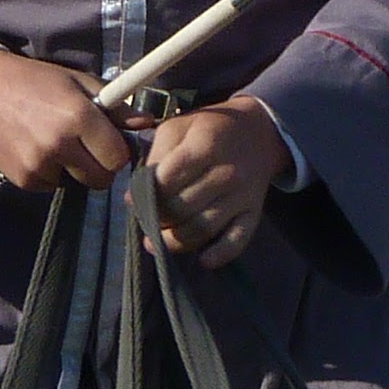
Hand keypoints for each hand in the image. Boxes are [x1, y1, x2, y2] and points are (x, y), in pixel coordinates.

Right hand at [0, 51, 135, 194]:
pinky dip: (51, 174)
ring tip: (57, 144)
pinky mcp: (23, 179)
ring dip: (74, 170)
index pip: (118, 158)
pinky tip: (38, 151)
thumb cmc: (39, 82)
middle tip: (88, 149)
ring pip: (76, 184)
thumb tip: (147, 123)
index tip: (110, 144)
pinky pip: (51, 186)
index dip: (118, 152)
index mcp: (78, 116)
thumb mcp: (79, 84)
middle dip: (101, 167)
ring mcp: (38, 165)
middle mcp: (58, 144)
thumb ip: (115, 108)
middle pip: (101, 179)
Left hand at [143, 99, 287, 268]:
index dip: (147, 195)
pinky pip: (237, 241)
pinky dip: (219, 255)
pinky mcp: (254, 213)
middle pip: (181, 209)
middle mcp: (226, 172)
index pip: (166, 182)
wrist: (258, 131)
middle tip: (147, 219)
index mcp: (205, 146)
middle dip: (157, 219)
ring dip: (176, 241)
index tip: (138, 198)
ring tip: (158, 241)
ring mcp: (242, 195)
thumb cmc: (209, 130)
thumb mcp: (177, 128)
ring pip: (202, 229)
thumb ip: (154, 159)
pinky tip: (203, 259)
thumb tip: (130, 198)